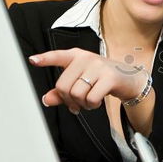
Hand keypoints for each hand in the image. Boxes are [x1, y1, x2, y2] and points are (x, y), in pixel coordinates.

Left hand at [28, 48, 146, 113]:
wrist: (129, 79)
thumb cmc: (102, 79)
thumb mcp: (81, 82)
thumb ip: (62, 91)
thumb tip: (47, 99)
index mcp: (77, 56)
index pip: (58, 56)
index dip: (45, 59)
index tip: (33, 60)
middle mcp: (86, 58)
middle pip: (63, 85)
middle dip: (68, 100)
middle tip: (76, 103)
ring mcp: (98, 67)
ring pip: (76, 94)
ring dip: (81, 104)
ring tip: (89, 101)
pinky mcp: (109, 77)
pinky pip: (91, 98)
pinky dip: (92, 105)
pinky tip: (96, 102)